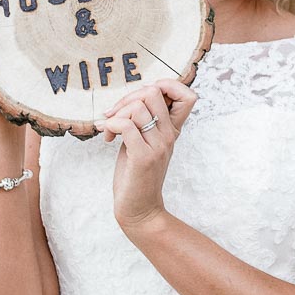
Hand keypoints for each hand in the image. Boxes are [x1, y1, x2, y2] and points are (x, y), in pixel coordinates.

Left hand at [94, 79, 197, 230]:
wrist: (138, 209)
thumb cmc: (136, 175)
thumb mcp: (143, 142)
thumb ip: (143, 121)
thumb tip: (132, 98)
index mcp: (172, 130)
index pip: (187, 95)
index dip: (166, 85)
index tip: (141, 99)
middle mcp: (169, 135)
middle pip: (154, 92)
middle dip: (127, 98)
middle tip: (114, 115)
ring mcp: (158, 146)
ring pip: (137, 107)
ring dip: (116, 114)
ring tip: (108, 130)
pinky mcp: (143, 158)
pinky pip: (126, 126)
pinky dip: (111, 126)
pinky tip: (107, 138)